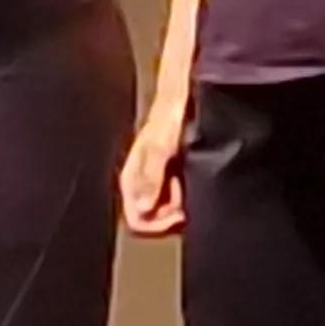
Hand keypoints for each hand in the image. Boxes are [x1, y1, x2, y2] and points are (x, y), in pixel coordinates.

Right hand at [118, 108, 188, 237]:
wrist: (178, 101)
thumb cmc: (167, 120)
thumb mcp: (160, 149)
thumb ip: (151, 179)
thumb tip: (142, 207)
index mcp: (131, 181)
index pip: (136, 221)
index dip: (158, 225)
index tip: (178, 214)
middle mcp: (140, 186)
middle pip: (151, 220)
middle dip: (170, 218)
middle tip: (188, 203)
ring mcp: (153, 183)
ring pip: (163, 213)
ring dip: (179, 209)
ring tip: (191, 190)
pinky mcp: (167, 179)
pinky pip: (172, 202)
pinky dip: (184, 200)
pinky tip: (193, 185)